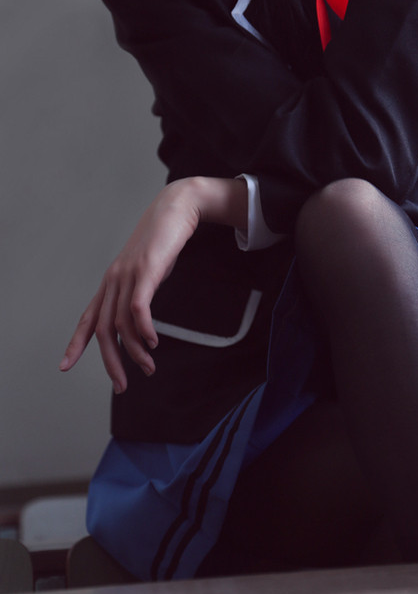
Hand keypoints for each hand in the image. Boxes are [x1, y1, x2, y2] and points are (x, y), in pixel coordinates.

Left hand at [59, 176, 246, 393]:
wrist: (177, 208)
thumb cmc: (163, 240)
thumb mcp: (147, 271)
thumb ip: (140, 292)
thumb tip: (141, 319)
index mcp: (111, 282)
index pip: (86, 318)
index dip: (75, 344)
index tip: (65, 366)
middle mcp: (114, 280)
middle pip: (101, 329)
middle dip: (110, 362)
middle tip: (122, 385)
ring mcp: (129, 274)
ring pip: (121, 323)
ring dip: (134, 351)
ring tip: (148, 367)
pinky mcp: (147, 269)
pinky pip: (139, 306)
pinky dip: (143, 328)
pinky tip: (153, 342)